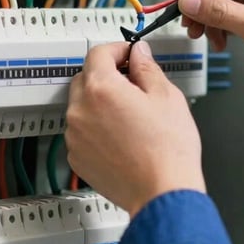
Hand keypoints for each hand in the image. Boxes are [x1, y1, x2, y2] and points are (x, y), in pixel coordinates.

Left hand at [65, 41, 205, 216]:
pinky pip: (82, 132)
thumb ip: (146, 67)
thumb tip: (138, 53)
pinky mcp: (77, 158)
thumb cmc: (168, 151)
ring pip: (82, 106)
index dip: (117, 49)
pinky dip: (96, 128)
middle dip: (107, 75)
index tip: (129, 54)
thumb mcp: (166, 96)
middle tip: (133, 84)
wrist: (162, 194)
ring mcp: (75, 136)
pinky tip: (122, 137)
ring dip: (100, 103)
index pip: (98, 53)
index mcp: (101, 89)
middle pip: (86, 78)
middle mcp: (81, 110)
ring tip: (131, 116)